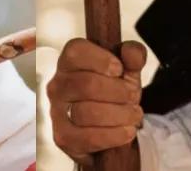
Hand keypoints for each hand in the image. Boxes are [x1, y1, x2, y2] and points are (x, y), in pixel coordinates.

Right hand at [46, 38, 146, 165]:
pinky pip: (88, 137)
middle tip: (134, 96)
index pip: (75, 52)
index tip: (119, 70)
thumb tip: (131, 52)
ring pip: (87, 112)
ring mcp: (56, 111)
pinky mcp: (62, 137)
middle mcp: (58, 84)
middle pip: (85, 84)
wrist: (109, 125)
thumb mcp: (128, 70)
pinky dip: (113, 135)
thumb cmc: (114, 91)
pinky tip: (127, 131)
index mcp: (70, 62)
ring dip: (118, 114)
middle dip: (117, 92)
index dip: (100, 59)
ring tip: (134, 114)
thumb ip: (133, 55)